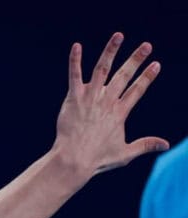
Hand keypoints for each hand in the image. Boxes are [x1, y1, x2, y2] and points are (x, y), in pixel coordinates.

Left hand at [53, 32, 168, 176]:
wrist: (72, 161)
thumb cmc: (96, 160)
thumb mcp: (124, 154)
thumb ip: (145, 145)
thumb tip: (165, 145)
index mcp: (120, 113)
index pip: (137, 91)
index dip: (147, 77)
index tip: (156, 65)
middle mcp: (107, 102)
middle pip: (124, 76)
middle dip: (136, 59)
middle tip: (146, 45)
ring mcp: (90, 98)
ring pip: (102, 69)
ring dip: (111, 51)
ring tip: (118, 36)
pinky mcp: (74, 98)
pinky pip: (74, 76)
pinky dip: (75, 61)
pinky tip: (76, 46)